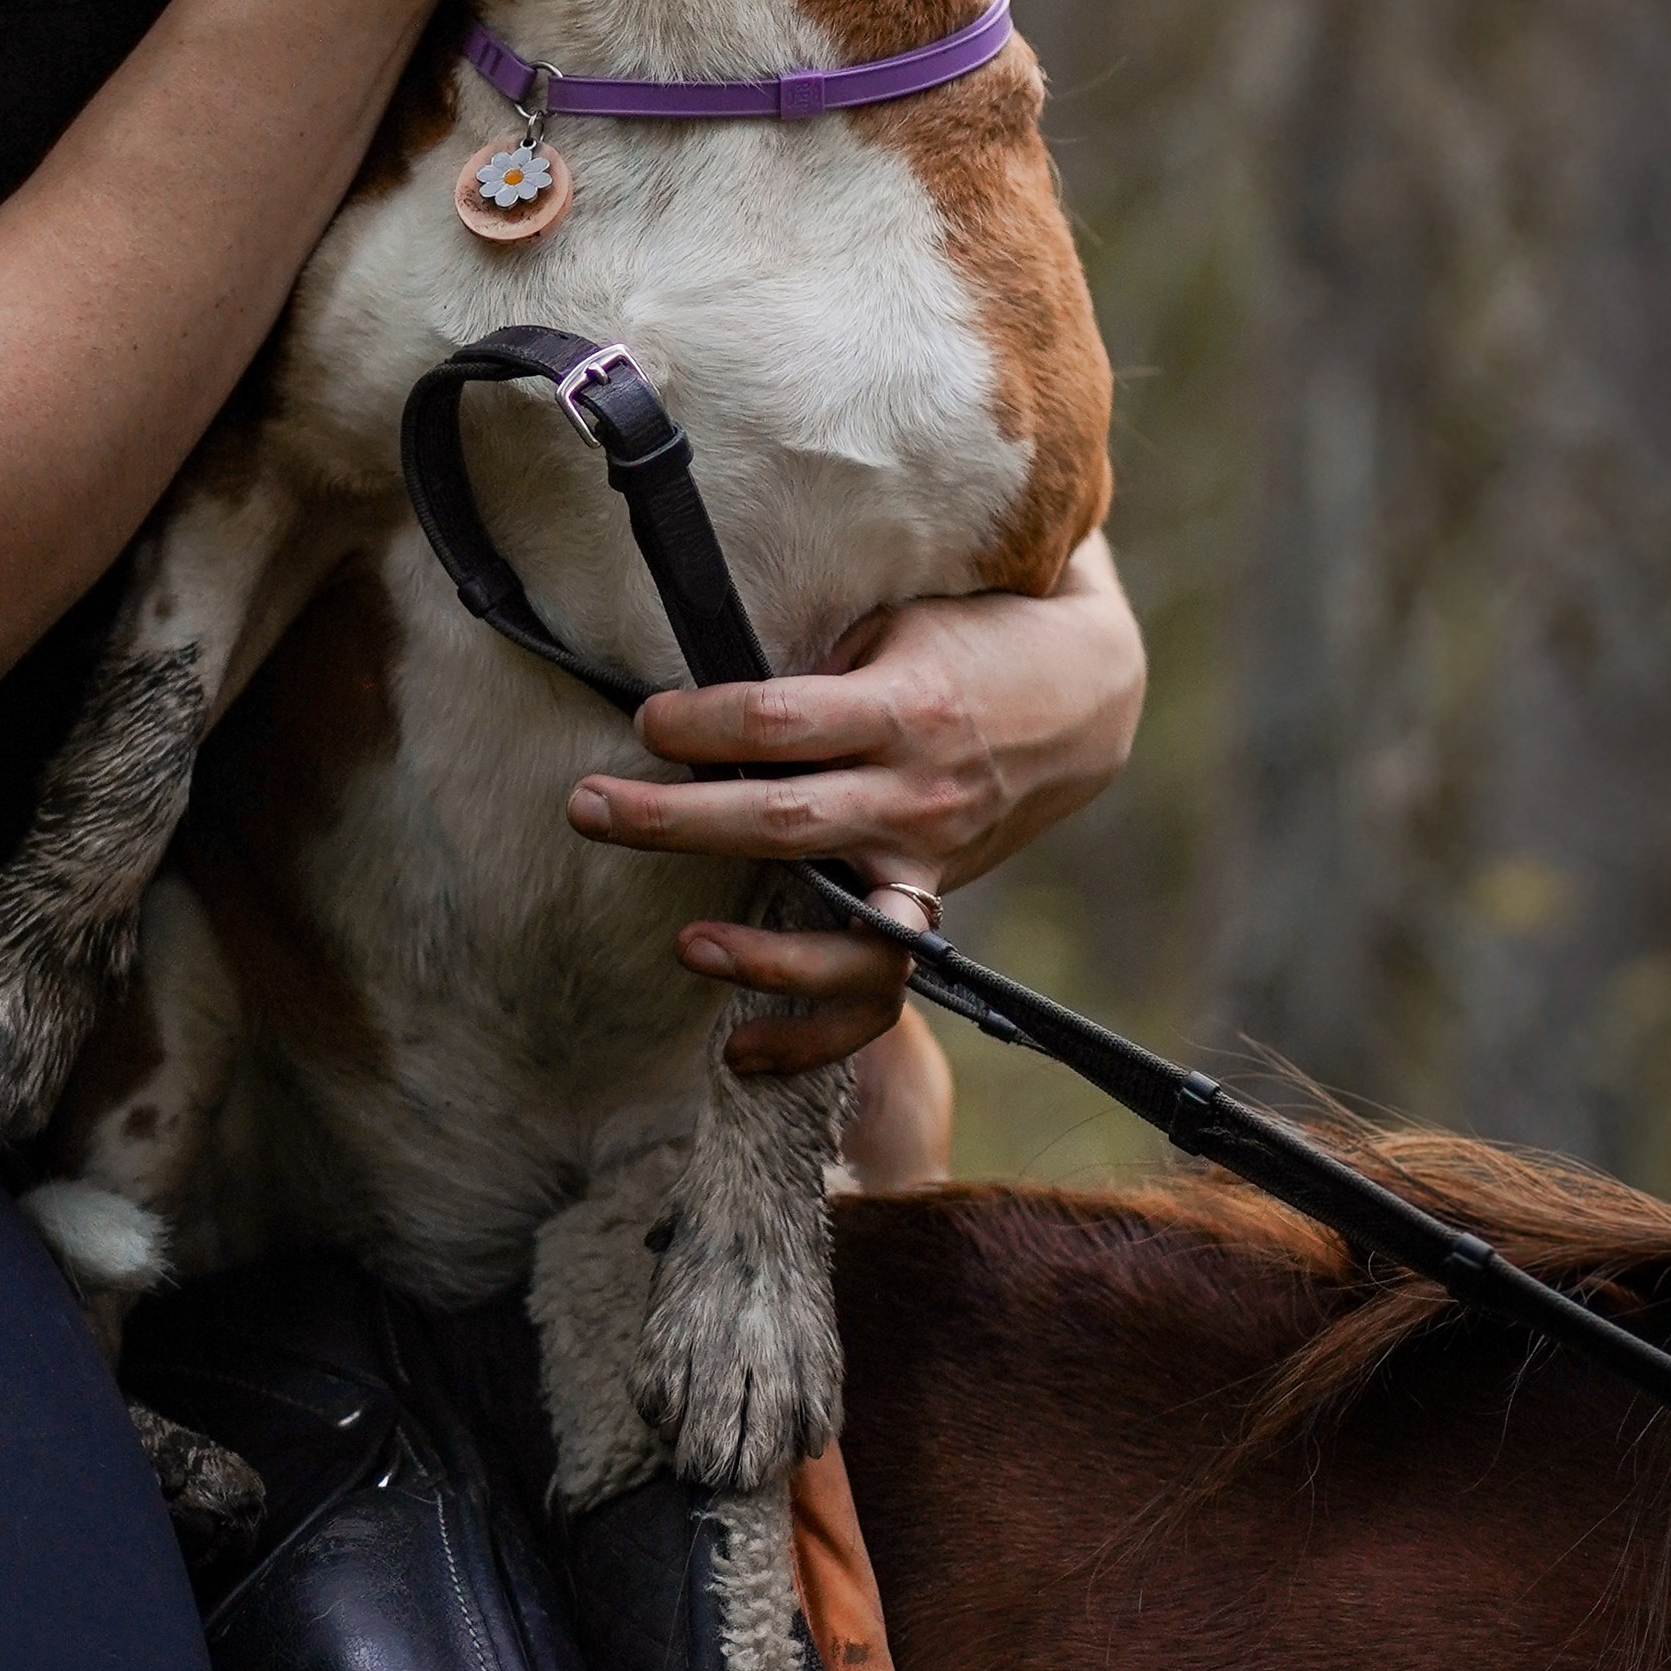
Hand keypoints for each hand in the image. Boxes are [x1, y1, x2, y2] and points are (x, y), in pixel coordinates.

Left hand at [565, 535, 1146, 1073]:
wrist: (1084, 697)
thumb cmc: (964, 639)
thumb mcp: (893, 622)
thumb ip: (812, 663)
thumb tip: (701, 689)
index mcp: (902, 709)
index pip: (778, 721)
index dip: (698, 721)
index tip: (644, 719)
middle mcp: (916, 796)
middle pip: (781, 820)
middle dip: (671, 819)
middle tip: (585, 806)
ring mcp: (927, 863)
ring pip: (841, 937)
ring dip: (757, 954)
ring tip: (679, 944)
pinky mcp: (931, 904)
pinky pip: (877, 996)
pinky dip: (811, 1034)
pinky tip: (739, 1048)